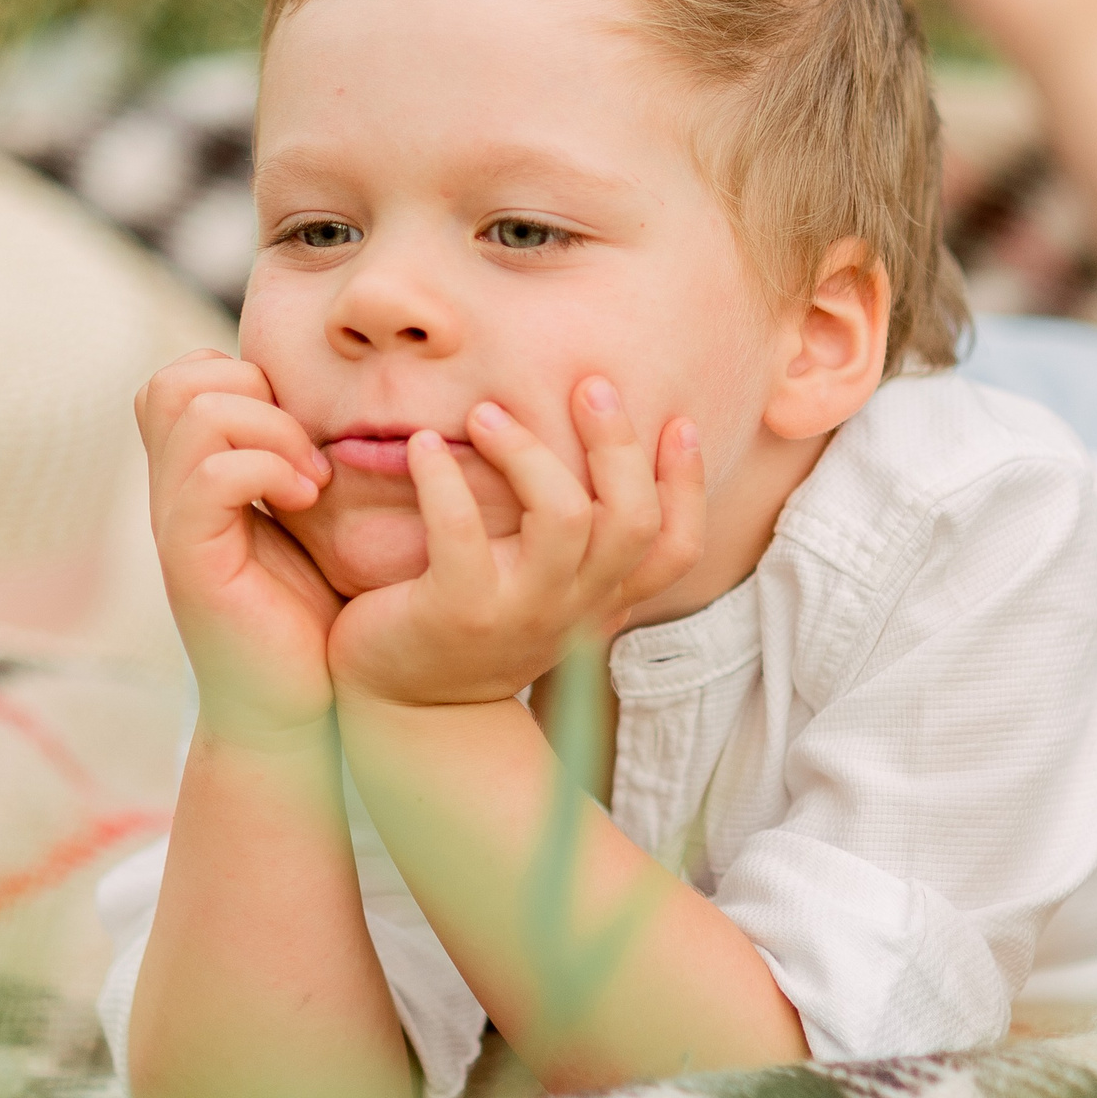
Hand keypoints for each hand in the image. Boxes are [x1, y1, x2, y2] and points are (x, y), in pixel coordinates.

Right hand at [136, 350, 341, 745]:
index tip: (301, 434)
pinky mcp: (190, 564)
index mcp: (197, 481)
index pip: (183, 378)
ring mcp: (176, 527)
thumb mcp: (314, 528)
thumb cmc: (318, 623)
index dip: (242, 377)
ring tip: (312, 482)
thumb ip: (300, 467)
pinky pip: (211, 473)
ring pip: (191, 411)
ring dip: (269, 429)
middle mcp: (174, 496)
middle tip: (307, 455)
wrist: (300, 714)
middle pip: (173, 382)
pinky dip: (266, 469)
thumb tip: (339, 410)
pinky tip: (305, 500)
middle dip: (253, 391)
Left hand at [327, 377, 703, 709]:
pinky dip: (442, 478)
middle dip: (616, 443)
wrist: (407, 711)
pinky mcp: (458, 613)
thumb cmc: (473, 626)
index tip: (678, 422)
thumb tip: (597, 451)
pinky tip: (420, 449)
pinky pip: (461, 533)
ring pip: (563, 518)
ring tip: (485, 413)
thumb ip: (576, 544)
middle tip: (587, 385)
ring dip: (528, 451)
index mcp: (602, 598)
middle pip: (630, 519)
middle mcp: (574, 607)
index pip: (676, 548)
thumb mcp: (543, 592)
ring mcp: (521, 612)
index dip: (689, 486)